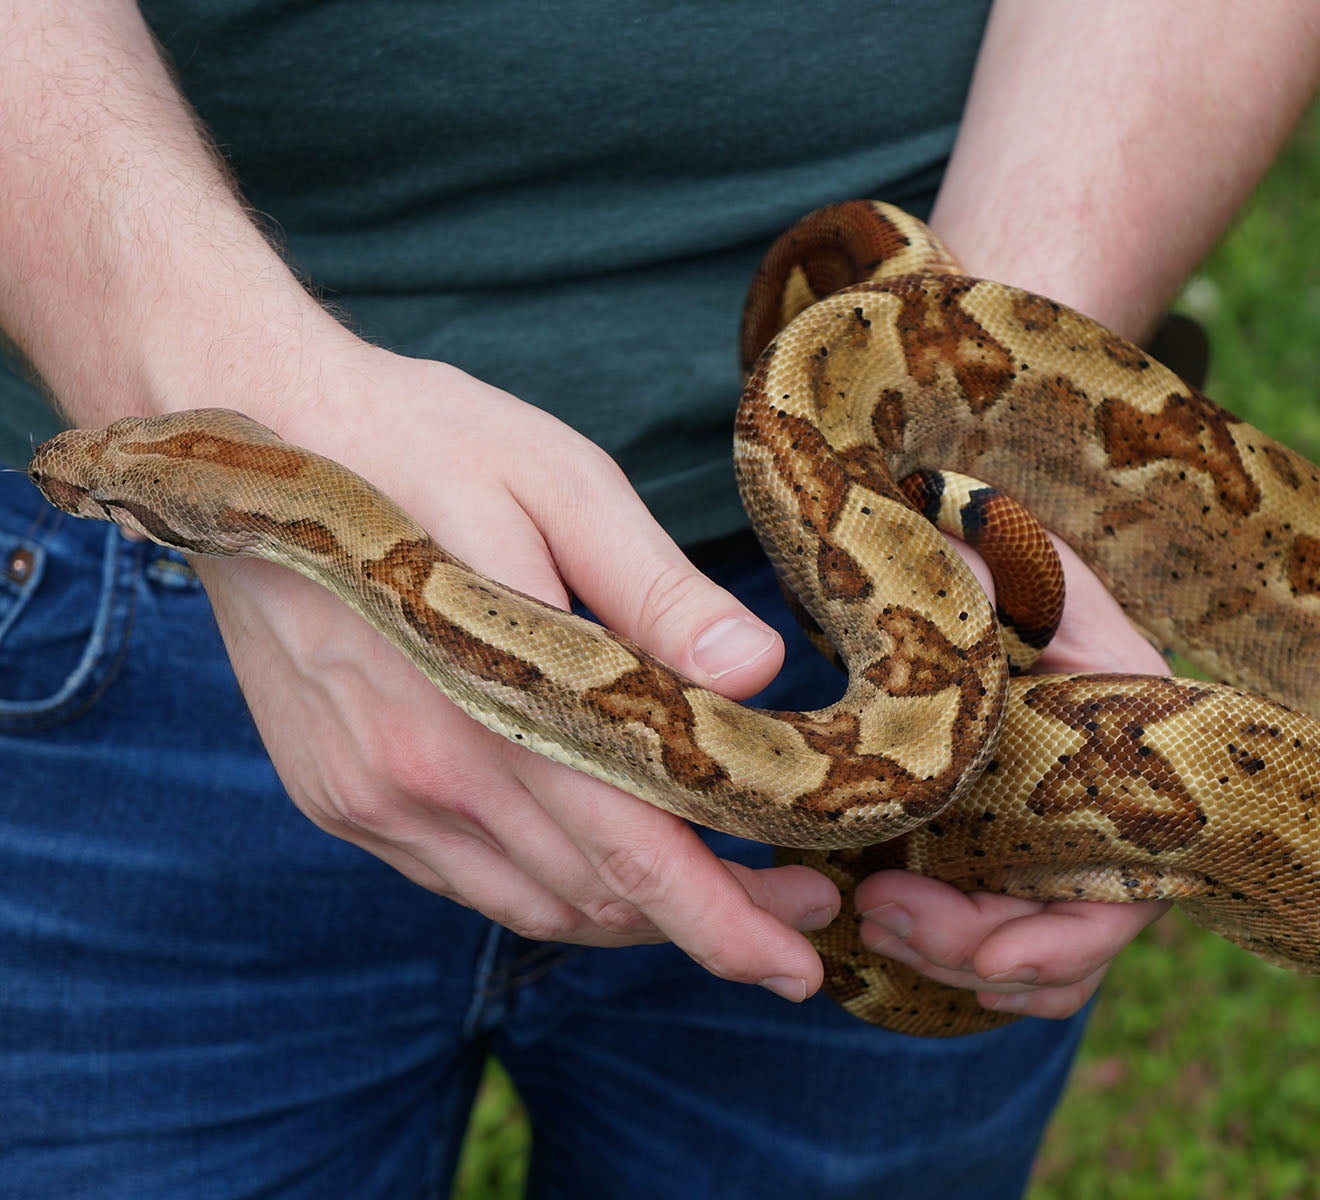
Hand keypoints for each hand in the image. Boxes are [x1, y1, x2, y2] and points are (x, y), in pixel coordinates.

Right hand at [196, 337, 838, 1003]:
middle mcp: (426, 772)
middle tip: (797, 902)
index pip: (634, 858)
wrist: (250, 428)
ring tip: (717, 887)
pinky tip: (602, 854)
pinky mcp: (343, 794)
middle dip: (708, 921)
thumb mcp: (558, 482)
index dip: (729, 924)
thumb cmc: (422, 440)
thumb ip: (656, 590)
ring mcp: (375, 793)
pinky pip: (469, 880)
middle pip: (595, 898)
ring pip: (534, 905)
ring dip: (632, 915)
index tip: (803, 960)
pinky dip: (552, 889)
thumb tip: (759, 671)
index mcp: (494, 699)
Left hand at [854, 534, 1170, 1019]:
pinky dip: (951, 953)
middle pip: (1068, 940)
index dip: (1062, 943)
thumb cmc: (1004, 568)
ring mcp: (1065, 839)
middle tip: (877, 915)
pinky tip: (886, 927)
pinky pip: (1002, 936)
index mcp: (1138, 750)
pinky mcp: (1015, 852)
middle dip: (972, 950)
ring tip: (870, 918)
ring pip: (1030, 953)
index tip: (985, 956)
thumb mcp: (1003, 561)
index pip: (1126, 893)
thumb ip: (979, 576)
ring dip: (952, 959)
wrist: (979, 581)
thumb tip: (951, 585)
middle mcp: (1116, 811)